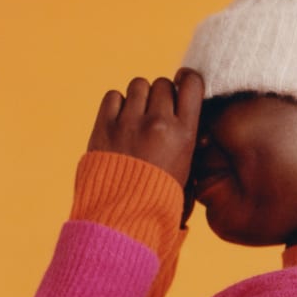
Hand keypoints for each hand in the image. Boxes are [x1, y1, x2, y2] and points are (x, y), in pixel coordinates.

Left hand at [87, 70, 203, 189]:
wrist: (126, 216)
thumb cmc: (161, 197)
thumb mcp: (187, 171)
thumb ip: (188, 141)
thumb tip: (189, 120)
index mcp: (183, 134)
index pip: (191, 84)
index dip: (187, 80)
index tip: (183, 85)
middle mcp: (158, 123)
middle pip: (162, 83)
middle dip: (161, 95)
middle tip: (157, 115)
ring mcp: (129, 122)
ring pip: (138, 85)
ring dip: (139, 97)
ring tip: (138, 119)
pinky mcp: (105, 125)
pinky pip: (114, 96)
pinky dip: (117, 105)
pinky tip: (121, 123)